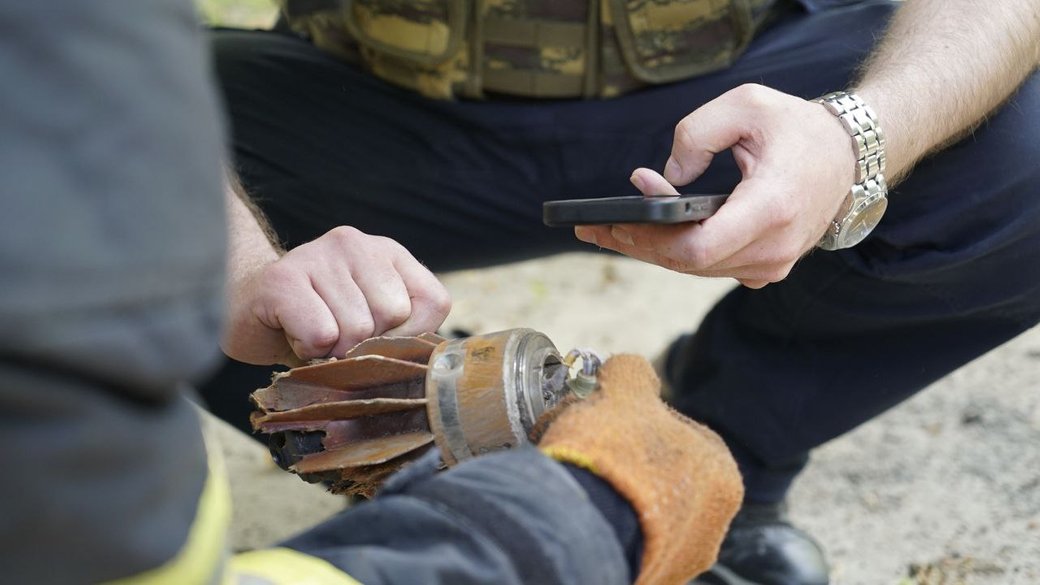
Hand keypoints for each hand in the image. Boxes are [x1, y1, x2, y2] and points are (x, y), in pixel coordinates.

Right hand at [222, 226, 450, 365]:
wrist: (247, 309)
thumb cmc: (317, 323)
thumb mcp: (374, 325)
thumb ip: (404, 333)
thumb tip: (419, 362)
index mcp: (389, 254)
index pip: (435, 303)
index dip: (409, 336)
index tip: (376, 337)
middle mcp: (357, 244)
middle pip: (394, 316)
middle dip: (367, 344)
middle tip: (337, 336)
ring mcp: (318, 254)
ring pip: (357, 330)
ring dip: (333, 349)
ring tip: (312, 332)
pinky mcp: (283, 277)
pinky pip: (320, 334)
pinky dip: (307, 349)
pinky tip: (293, 332)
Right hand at [535, 355, 742, 583]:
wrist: (580, 525)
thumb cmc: (613, 453)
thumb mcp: (624, 388)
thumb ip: (634, 371)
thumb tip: (630, 369)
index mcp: (724, 477)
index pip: (683, 435)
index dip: (641, 420)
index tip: (609, 417)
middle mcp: (713, 527)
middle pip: (663, 478)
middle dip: (628, 461)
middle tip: (590, 450)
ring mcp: (681, 562)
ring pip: (644, 515)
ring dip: (617, 498)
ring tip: (580, 484)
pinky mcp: (649, 582)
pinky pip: (625, 544)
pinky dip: (605, 529)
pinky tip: (580, 515)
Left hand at [574, 83, 855, 287]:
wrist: (846, 155)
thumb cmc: (798, 128)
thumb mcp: (746, 105)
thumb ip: (696, 134)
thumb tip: (666, 175)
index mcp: (771, 207)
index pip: (699, 248)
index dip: (653, 237)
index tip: (623, 216)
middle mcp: (774, 245)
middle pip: (689, 262)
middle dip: (638, 243)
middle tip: (596, 227)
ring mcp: (772, 263)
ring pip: (697, 269)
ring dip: (652, 249)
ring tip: (610, 230)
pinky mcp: (766, 266)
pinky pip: (712, 267)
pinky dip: (678, 253)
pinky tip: (648, 237)